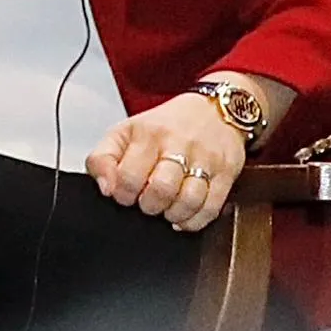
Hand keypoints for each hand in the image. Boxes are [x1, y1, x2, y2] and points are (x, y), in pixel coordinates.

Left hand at [86, 90, 249, 231]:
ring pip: (189, 201)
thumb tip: (105, 188)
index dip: (123, 194)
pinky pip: (211, 208)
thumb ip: (103, 158)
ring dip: (172, 215)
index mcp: (149, 134)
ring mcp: (206, 158)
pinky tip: (184, 216)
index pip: (129, 176)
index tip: (125, 195)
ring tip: (166, 209)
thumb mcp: (125, 132)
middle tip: (147, 203)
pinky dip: (194, 220)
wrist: (215, 109)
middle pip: (161, 189)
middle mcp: (179, 144)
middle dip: (149, 206)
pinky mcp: (227, 172)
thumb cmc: (166, 126)